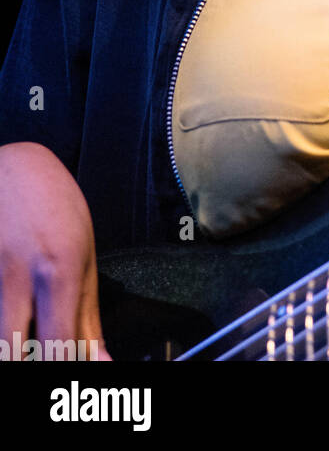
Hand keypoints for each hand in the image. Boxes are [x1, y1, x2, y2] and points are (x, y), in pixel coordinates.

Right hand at [0, 142, 111, 359]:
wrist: (12, 167)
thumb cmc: (53, 205)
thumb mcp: (86, 254)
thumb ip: (89, 315)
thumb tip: (103, 361)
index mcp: (60, 270)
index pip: (59, 346)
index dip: (66, 372)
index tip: (75, 377)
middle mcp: (20, 276)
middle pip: (15, 352)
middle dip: (33, 364)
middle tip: (47, 354)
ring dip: (13, 345)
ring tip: (29, 334)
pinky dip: (2, 324)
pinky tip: (12, 316)